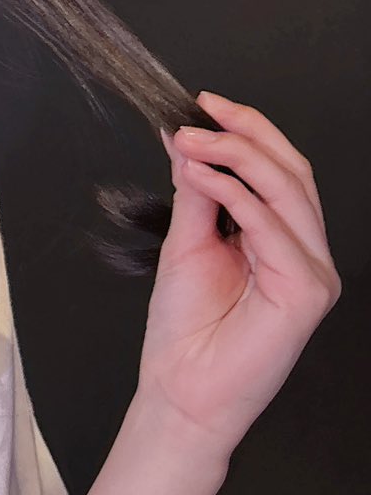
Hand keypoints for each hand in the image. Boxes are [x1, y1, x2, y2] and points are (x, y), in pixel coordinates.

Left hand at [137, 92, 340, 463]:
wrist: (180, 391)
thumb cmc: (185, 331)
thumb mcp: (186, 242)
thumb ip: (196, 191)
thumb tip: (187, 137)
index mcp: (282, 239)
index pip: (280, 169)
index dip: (248, 130)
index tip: (204, 104)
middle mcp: (306, 252)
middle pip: (292, 172)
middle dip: (244, 135)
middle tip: (198, 117)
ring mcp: (314, 272)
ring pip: (289, 191)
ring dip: (236, 158)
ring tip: (191, 143)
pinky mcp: (308, 292)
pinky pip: (274, 229)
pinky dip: (235, 196)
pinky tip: (199, 178)